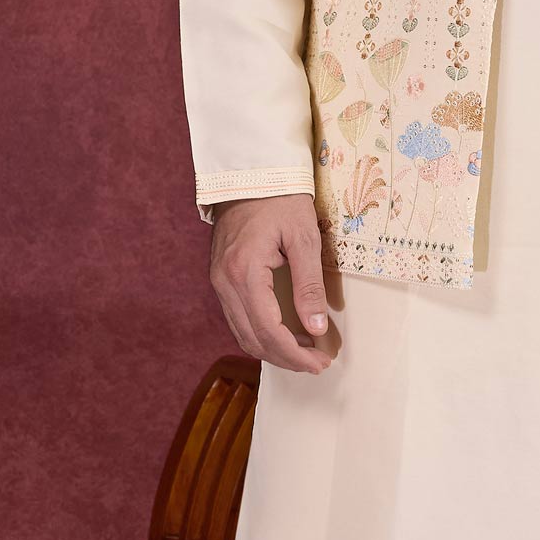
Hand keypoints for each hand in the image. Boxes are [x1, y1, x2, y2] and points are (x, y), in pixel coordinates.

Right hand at [209, 195, 338, 373]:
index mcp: (244, 272)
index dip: (295, 354)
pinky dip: (261, 334)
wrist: (250, 175)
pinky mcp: (220, 278)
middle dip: (286, 358)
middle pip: (253, 339)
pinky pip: (238, 318)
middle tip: (317, 364)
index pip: (269, 331)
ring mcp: (218, 281)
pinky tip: (286, 334)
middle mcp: (224, 282)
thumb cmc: (281, 200)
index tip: (320, 363)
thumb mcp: (304, 239)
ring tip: (305, 353)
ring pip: (242, 333)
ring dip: (273, 350)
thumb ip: (310, 286)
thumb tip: (317, 329)